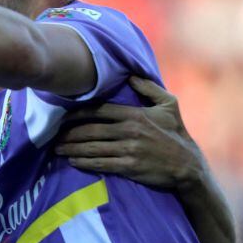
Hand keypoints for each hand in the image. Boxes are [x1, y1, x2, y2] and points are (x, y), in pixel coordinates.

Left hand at [54, 77, 206, 190]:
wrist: (188, 165)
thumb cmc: (177, 134)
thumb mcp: (169, 105)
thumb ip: (149, 88)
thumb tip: (130, 75)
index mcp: (134, 114)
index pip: (98, 111)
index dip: (77, 114)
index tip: (63, 117)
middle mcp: (128, 131)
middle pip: (90, 130)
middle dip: (69, 133)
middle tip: (54, 135)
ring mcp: (128, 149)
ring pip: (92, 147)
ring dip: (72, 148)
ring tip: (57, 149)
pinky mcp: (129, 167)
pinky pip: (101, 163)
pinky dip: (84, 162)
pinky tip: (73, 162)